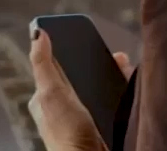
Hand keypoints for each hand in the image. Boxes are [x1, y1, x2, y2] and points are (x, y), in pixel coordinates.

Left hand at [28, 31, 129, 150]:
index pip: (56, 65)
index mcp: (45, 97)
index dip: (70, 49)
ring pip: (97, 87)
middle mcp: (62, 106)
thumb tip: (37, 34)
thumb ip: (43, 64)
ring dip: (112, 75)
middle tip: (117, 55)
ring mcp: (80, 117)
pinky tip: (129, 87)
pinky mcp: (98, 125)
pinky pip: (110, 102)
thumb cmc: (66, 134)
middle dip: (98, 62)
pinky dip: (120, 92)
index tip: (85, 36)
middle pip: (81, 75)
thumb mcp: (52, 93)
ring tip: (125, 67)